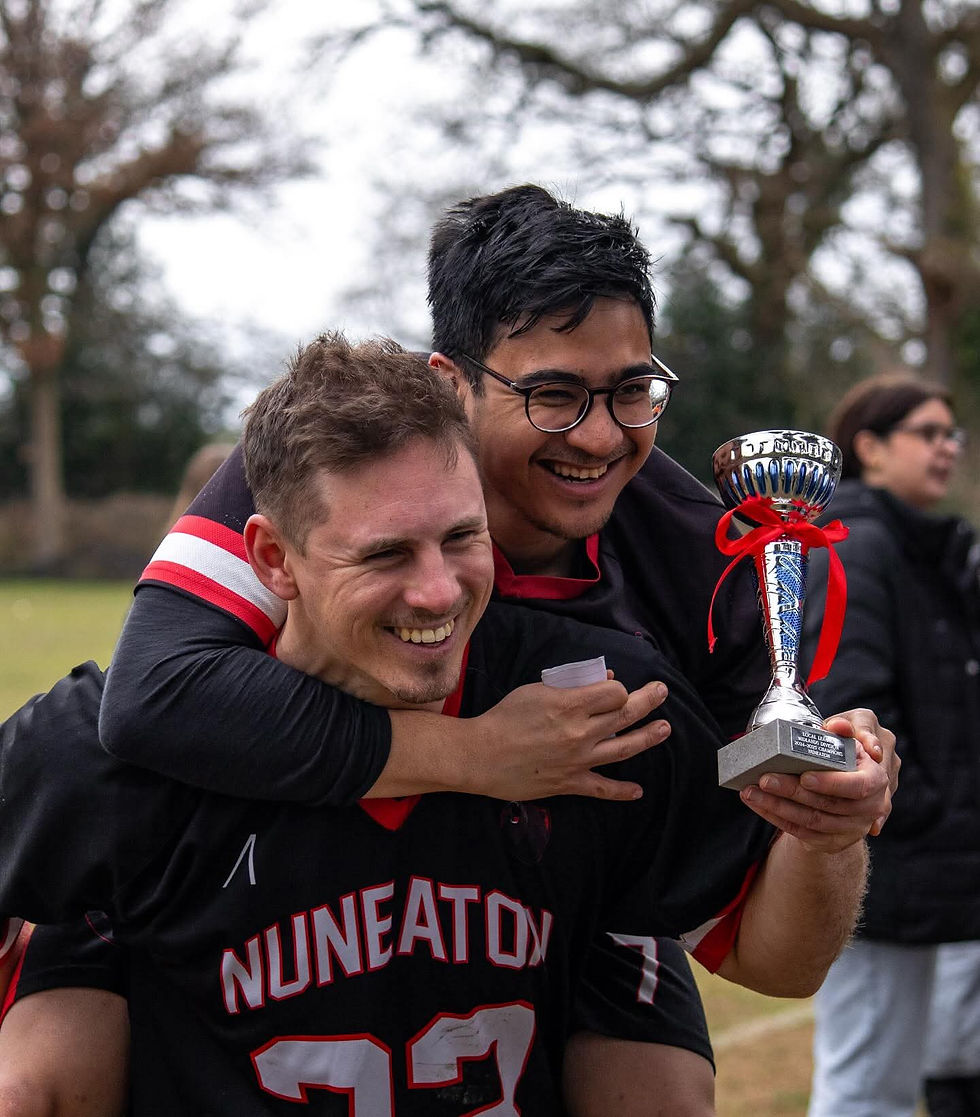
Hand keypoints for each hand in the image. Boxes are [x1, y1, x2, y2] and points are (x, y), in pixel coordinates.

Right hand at [466, 678, 670, 801]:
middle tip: (662, 692)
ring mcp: (578, 760)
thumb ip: (572, 685)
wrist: (481, 756)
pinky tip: (638, 791)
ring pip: (624, 748)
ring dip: (648, 737)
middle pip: (625, 714)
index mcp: (570, 706)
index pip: (614, 693)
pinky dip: (621, 791)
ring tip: (665, 728)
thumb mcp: (535, 690)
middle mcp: (580, 733)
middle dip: (648, 700)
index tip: (613, 687)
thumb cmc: (504, 717)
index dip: (618, 687)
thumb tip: (604, 681)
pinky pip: (602, 789)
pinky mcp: (570, 783)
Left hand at [738, 707, 895, 851]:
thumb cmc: (844, 759)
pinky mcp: (833, 841)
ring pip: (811, 821)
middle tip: (763, 778)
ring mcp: (852, 829)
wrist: (846, 792)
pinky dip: (776, 818)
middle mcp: (869, 809)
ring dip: (777, 806)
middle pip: (827, 804)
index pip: (858, 786)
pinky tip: (757, 804)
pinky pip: (801, 832)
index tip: (804, 776)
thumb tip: (836, 726)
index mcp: (876, 780)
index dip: (831, 783)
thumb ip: (844, 730)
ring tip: (751, 791)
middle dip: (791, 791)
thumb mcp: (849, 742)